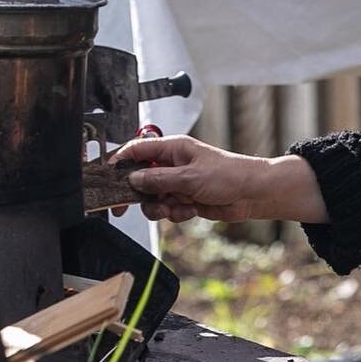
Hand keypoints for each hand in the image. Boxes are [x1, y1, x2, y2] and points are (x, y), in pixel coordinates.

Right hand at [110, 135, 271, 223]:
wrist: (251, 194)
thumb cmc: (229, 175)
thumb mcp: (189, 177)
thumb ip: (158, 179)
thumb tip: (134, 179)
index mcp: (173, 148)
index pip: (138, 149)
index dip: (120, 161)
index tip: (108, 178)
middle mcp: (173, 164)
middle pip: (141, 177)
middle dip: (139, 194)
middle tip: (125, 208)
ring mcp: (178, 182)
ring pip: (152, 197)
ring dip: (160, 207)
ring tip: (176, 207)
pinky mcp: (185, 199)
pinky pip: (167, 209)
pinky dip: (175, 213)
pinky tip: (191, 210)